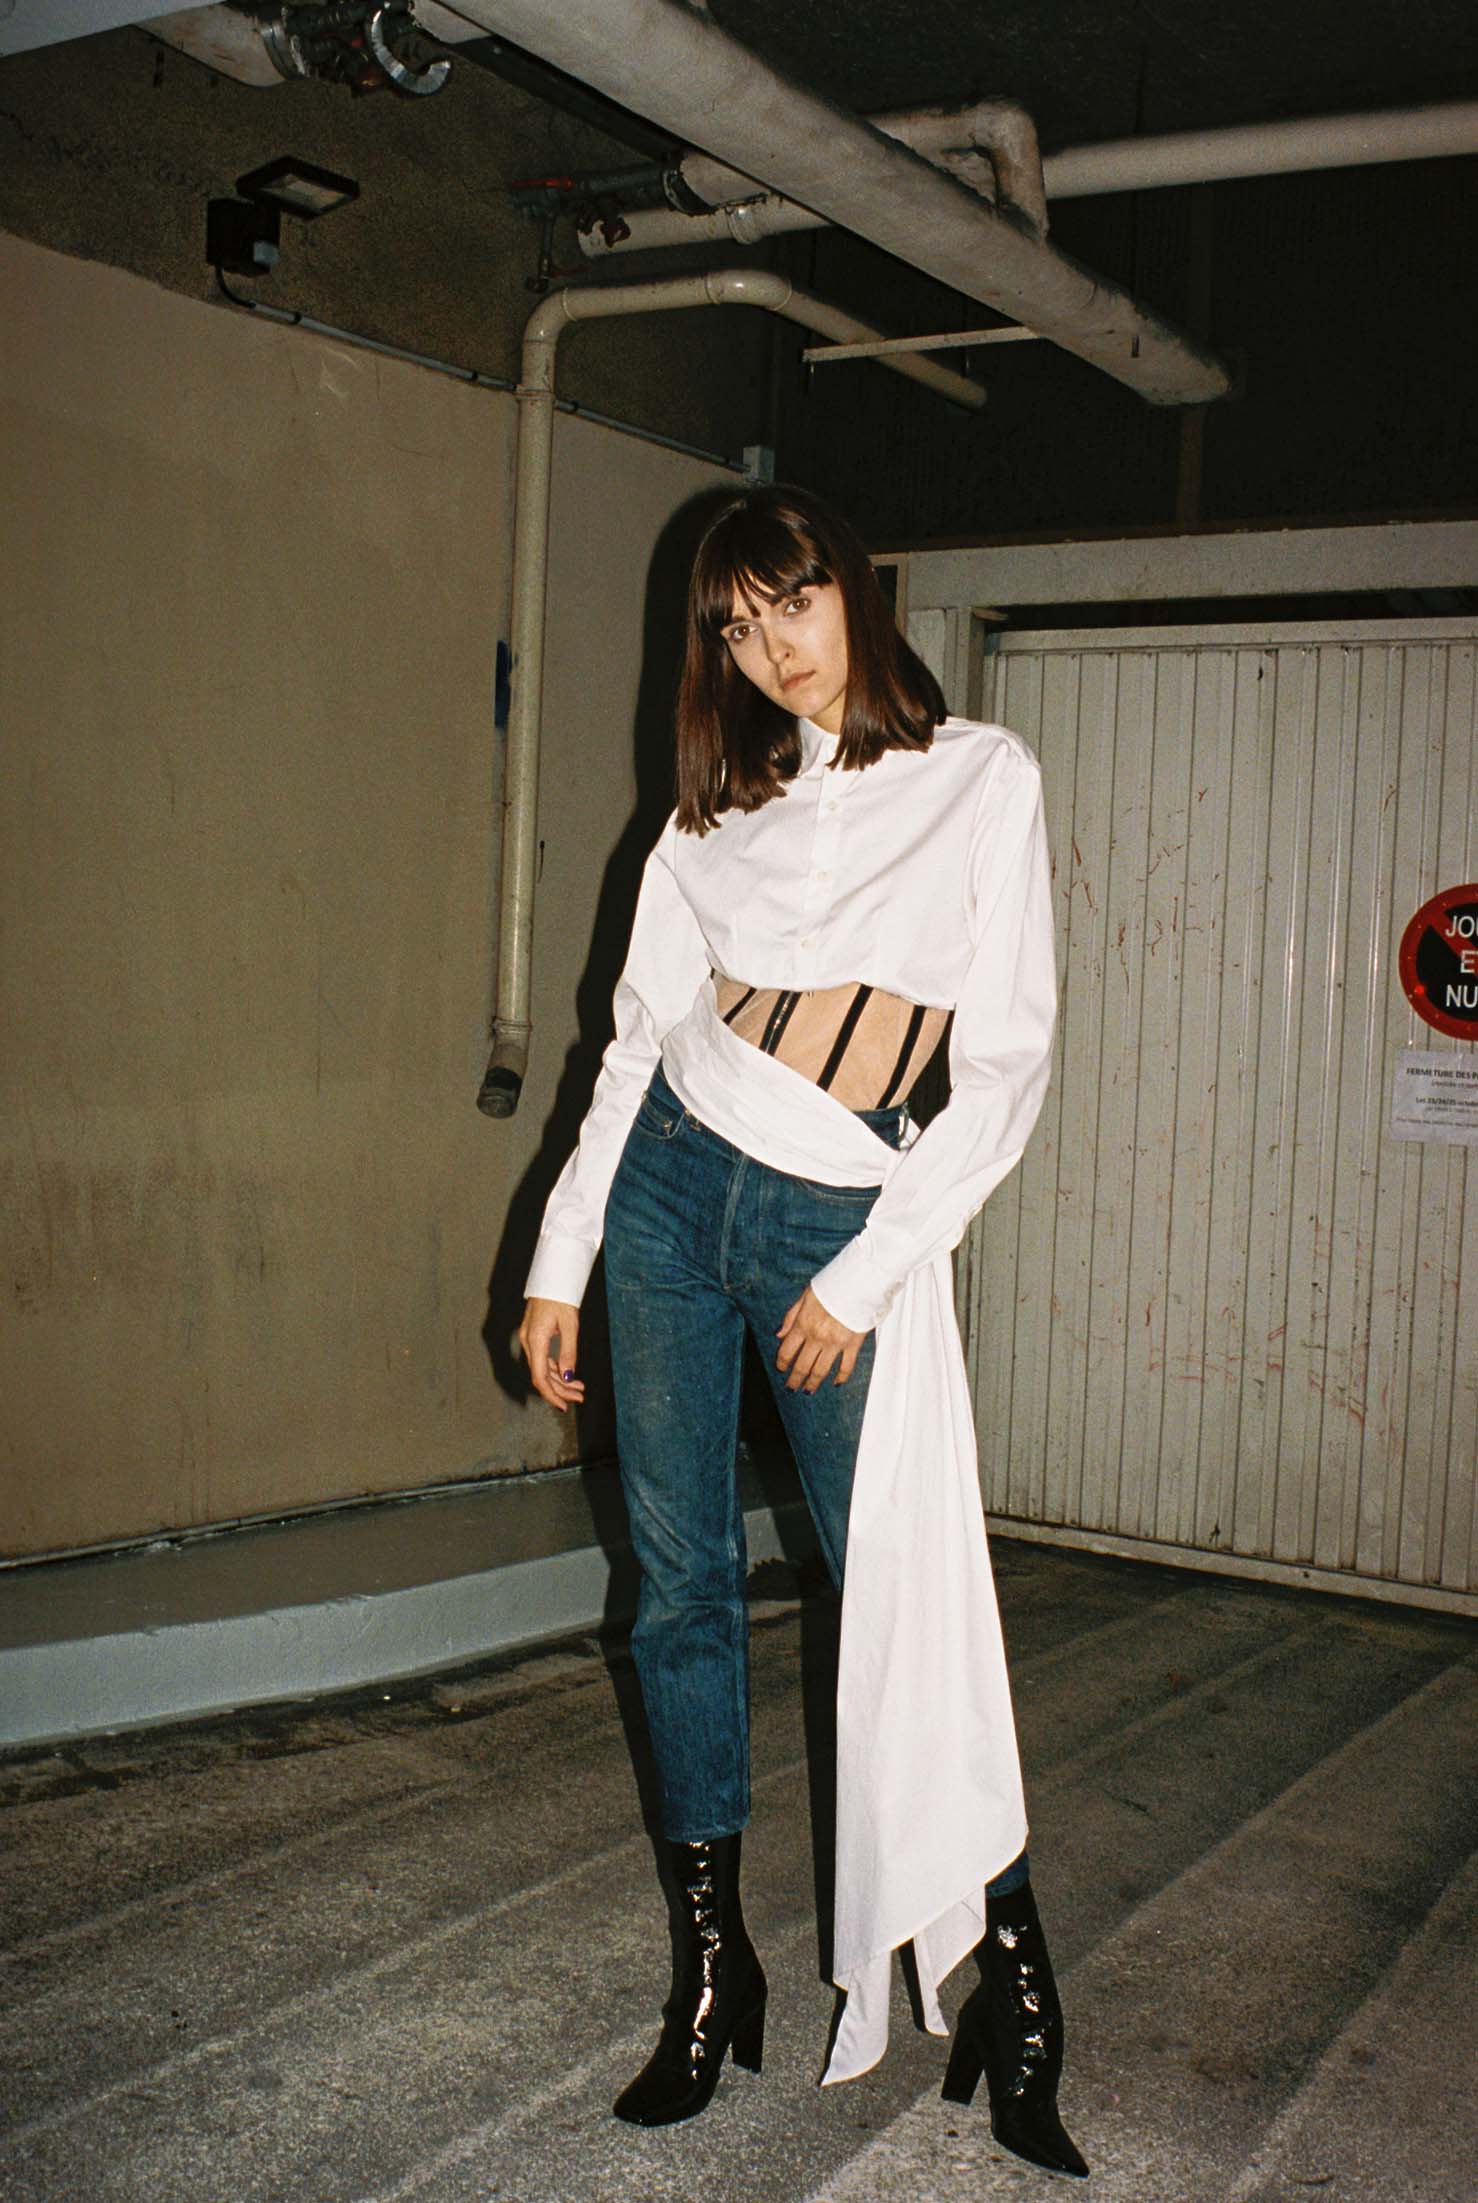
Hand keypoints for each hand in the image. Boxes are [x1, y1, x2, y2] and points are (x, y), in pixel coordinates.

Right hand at [518, 1297, 584, 1412]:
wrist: (552, 1279)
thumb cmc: (561, 1298)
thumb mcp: (570, 1325)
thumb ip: (569, 1352)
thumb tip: (567, 1377)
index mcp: (535, 1340)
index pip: (539, 1377)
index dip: (551, 1394)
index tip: (563, 1406)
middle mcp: (528, 1342)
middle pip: (541, 1376)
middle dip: (560, 1390)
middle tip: (579, 1398)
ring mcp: (530, 1340)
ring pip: (543, 1369)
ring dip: (560, 1381)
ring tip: (579, 1389)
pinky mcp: (534, 1337)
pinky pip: (543, 1360)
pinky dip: (556, 1370)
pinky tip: (569, 1376)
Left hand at [775, 1286, 866, 1392]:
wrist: (859, 1282)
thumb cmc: (831, 1285)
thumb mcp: (805, 1295)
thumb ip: (790, 1317)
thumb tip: (778, 1334)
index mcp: (803, 1324)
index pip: (787, 1351)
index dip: (782, 1363)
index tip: (781, 1369)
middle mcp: (817, 1337)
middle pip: (802, 1366)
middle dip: (795, 1380)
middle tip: (791, 1388)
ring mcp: (836, 1343)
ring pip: (821, 1370)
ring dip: (813, 1383)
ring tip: (808, 1391)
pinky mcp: (853, 1344)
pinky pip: (846, 1366)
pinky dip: (841, 1377)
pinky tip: (836, 1383)